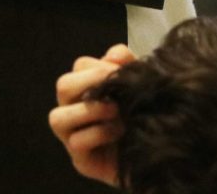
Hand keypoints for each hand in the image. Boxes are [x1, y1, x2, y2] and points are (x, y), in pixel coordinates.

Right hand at [48, 44, 134, 187]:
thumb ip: (129, 66)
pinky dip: (98, 133)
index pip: (80, 66)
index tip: (122, 72)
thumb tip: (116, 55)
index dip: (100, 65)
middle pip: (63, 86)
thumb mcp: (140, 88)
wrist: (159, 157)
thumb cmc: (144, 119)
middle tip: (114, 87)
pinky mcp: (81, 160)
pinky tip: (119, 133)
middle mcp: (74, 110)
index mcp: (87, 89)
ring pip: (57, 117)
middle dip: (89, 82)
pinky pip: (76, 142)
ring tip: (115, 111)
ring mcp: (72, 136)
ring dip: (89, 110)